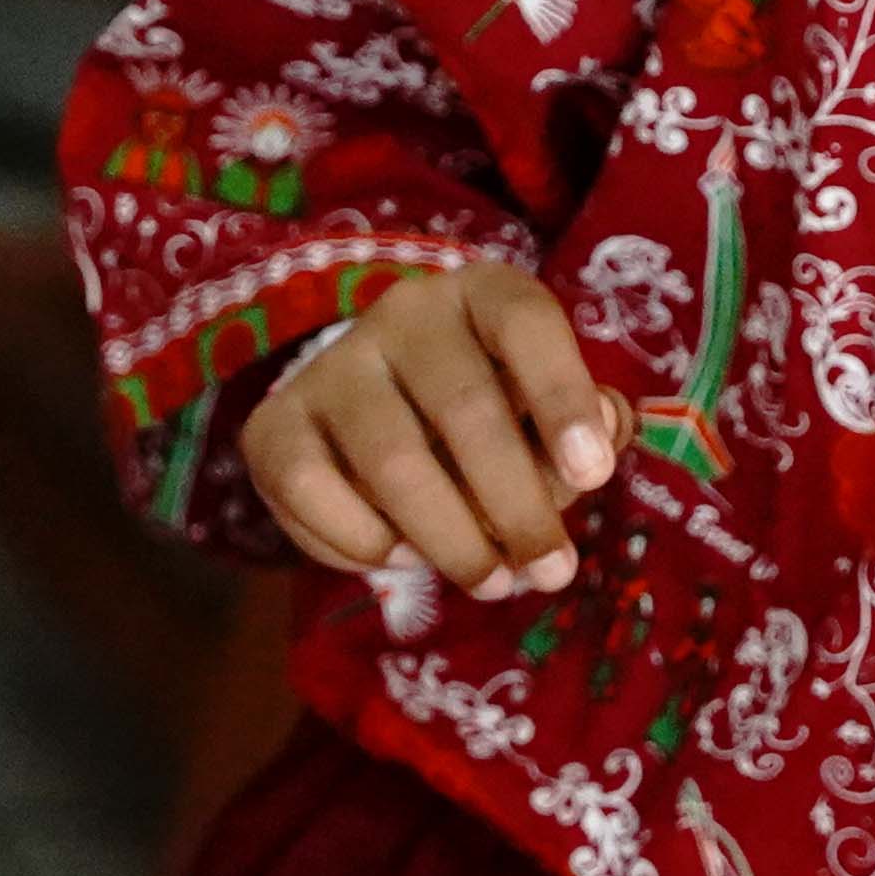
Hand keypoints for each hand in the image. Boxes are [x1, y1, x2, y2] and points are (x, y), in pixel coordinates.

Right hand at [241, 266, 627, 597]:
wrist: (377, 418)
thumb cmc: (490, 415)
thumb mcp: (546, 414)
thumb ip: (587, 430)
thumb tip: (600, 441)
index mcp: (482, 293)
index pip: (525, 324)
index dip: (561, 398)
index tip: (593, 476)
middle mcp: (403, 314)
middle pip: (465, 407)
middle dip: (518, 505)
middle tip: (552, 571)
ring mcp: (333, 366)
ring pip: (393, 462)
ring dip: (452, 540)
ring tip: (491, 581)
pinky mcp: (274, 426)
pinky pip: (313, 492)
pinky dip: (365, 543)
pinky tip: (403, 556)